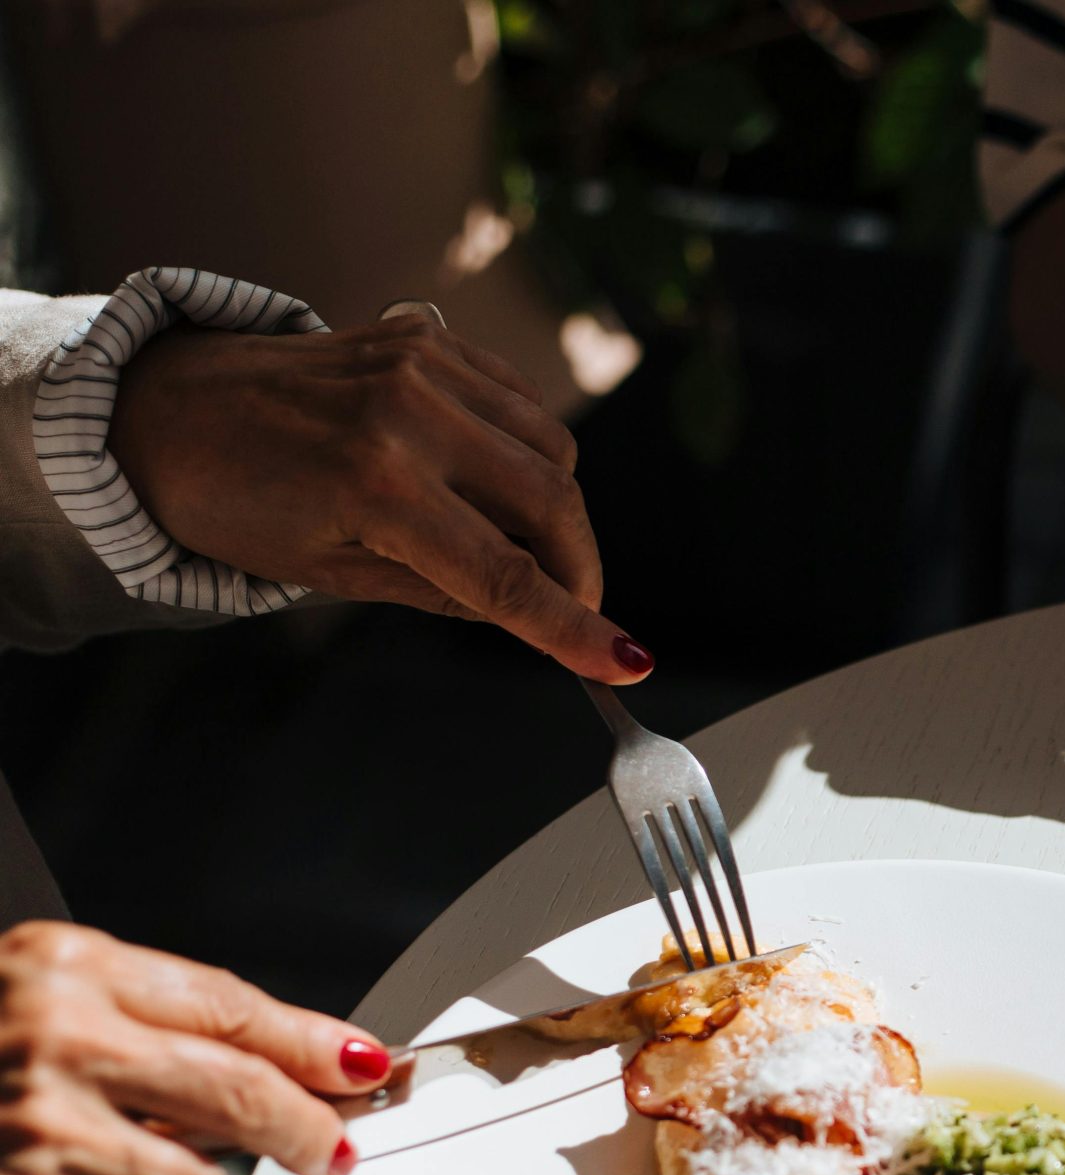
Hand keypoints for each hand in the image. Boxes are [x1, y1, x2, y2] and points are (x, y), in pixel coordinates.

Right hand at [0, 923, 385, 1174]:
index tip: (364, 1068)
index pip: (232, 1006)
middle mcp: (56, 1036)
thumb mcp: (46, 998)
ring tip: (113, 1162)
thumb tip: (299, 1066)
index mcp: (67, 966)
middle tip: (331, 1149)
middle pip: (239, 1090)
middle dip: (304, 1127)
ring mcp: (38, 1123)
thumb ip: (155, 1022)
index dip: (313, 1044)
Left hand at [110, 314, 650, 681]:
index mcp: (372, 484)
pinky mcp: (425, 338)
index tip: (625, 664)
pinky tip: (491, 477)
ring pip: (553, 448)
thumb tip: (533, 613)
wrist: (158, 407)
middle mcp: (406, 413)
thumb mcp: (330, 572)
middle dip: (578, 568)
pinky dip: (528, 449)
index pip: (504, 574)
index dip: (573, 627)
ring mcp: (420, 365)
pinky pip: (522, 400)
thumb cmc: (228, 502)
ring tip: (512, 539)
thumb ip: (444, 592)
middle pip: (553, 502)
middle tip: (569, 608)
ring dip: (556, 508)